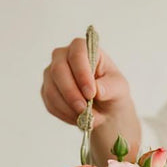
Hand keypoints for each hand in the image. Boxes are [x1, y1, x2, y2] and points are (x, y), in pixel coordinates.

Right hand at [41, 37, 140, 165]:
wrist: (104, 106)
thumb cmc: (111, 89)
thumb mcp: (119, 87)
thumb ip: (110, 87)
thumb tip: (98, 90)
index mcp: (82, 47)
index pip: (77, 54)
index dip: (82, 74)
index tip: (91, 93)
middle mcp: (62, 56)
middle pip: (58, 70)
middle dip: (71, 93)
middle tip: (84, 109)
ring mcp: (52, 73)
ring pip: (52, 89)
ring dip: (68, 107)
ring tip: (85, 118)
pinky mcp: (47, 90)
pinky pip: (50, 103)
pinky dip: (64, 114)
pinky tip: (78, 118)